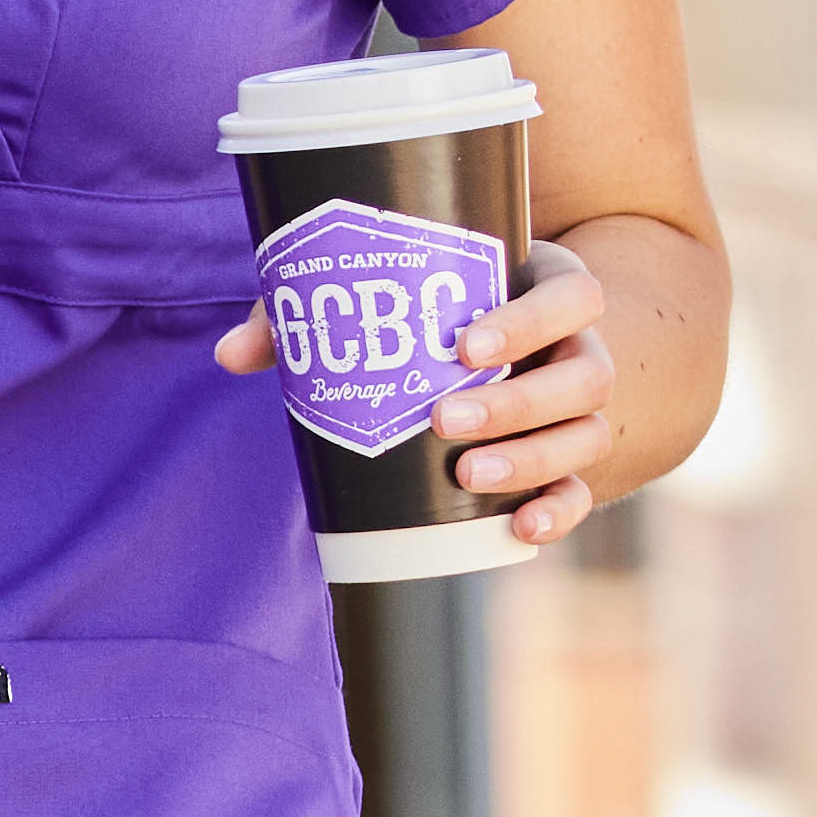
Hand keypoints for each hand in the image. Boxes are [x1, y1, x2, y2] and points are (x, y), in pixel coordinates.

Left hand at [213, 237, 626, 547]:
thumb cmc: (427, 306)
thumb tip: (229, 355)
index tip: (464, 346)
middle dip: (516, 404)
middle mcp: (578, 347)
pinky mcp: (572, 460)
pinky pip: (585, 490)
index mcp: (546, 287)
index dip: (529, 321)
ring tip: (468, 475)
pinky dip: (560, 510)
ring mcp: (581, 409)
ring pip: (587, 434)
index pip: (572, 296)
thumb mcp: (379, 295)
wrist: (500, 346)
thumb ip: (309, 313)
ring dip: (533, 459)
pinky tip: (519, 528)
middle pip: (584, 375)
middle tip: (443, 420)